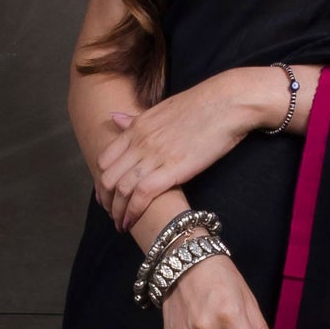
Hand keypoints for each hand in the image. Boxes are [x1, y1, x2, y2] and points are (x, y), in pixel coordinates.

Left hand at [96, 64, 320, 231]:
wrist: (227, 103)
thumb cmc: (201, 105)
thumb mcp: (161, 109)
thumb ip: (136, 119)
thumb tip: (115, 118)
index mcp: (136, 127)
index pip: (105, 159)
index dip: (102, 182)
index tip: (107, 196)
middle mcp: (140, 142)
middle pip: (108, 178)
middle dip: (106, 202)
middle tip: (112, 215)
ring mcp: (155, 155)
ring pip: (122, 189)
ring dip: (118, 212)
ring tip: (121, 225)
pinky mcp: (173, 169)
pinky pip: (142, 194)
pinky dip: (133, 211)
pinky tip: (132, 223)